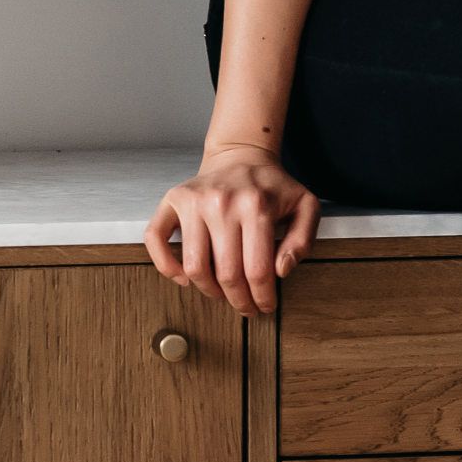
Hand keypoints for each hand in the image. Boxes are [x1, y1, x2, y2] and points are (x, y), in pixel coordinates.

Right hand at [143, 143, 321, 316]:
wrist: (242, 154)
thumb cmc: (272, 186)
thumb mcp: (305, 206)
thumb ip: (303, 240)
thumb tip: (281, 270)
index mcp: (256, 205)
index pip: (258, 270)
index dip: (263, 298)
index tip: (265, 306)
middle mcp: (222, 202)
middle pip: (226, 275)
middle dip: (239, 301)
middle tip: (246, 307)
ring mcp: (194, 200)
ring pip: (195, 267)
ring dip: (209, 291)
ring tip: (222, 292)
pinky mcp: (174, 199)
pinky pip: (156, 238)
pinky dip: (166, 265)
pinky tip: (184, 277)